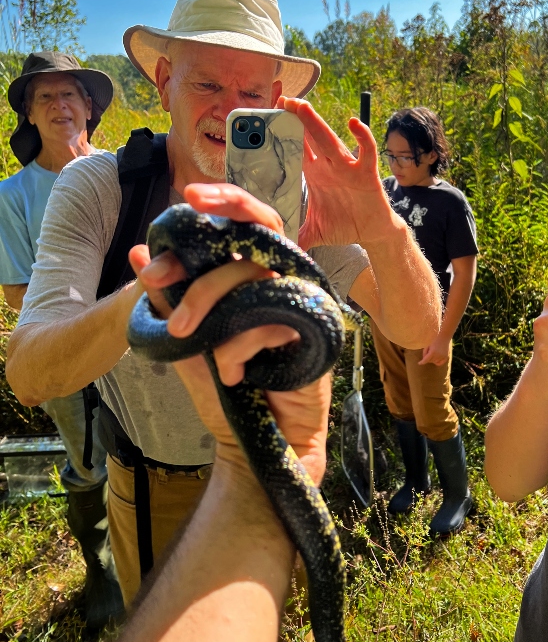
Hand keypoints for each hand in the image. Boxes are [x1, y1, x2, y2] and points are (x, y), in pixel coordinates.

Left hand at [128, 183, 329, 484]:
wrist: (259, 445)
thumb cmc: (227, 394)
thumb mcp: (185, 342)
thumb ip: (167, 300)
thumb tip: (139, 254)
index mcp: (255, 278)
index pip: (249, 223)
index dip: (226, 201)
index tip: (189, 196)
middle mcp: (281, 283)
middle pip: (250, 243)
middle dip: (197, 263)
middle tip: (156, 280)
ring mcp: (300, 305)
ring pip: (253, 278)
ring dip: (209, 304)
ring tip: (184, 337)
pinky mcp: (313, 331)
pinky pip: (267, 319)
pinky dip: (239, 347)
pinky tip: (232, 375)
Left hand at [277, 96, 397, 248]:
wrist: (372, 232)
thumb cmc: (344, 226)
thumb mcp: (314, 232)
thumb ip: (294, 237)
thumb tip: (275, 248)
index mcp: (314, 174)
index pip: (295, 148)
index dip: (282, 132)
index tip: (266, 116)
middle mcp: (329, 166)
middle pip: (309, 137)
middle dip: (295, 118)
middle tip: (281, 100)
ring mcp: (348, 167)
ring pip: (330, 140)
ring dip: (316, 123)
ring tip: (301, 106)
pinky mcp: (367, 173)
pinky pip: (366, 151)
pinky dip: (362, 137)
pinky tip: (353, 124)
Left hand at [419, 334, 450, 365]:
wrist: (444, 339)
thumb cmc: (435, 341)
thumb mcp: (428, 346)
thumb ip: (425, 353)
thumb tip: (424, 359)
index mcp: (432, 352)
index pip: (426, 360)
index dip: (422, 362)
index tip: (419, 363)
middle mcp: (437, 356)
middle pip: (430, 361)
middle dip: (428, 358)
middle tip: (429, 353)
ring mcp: (442, 357)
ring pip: (434, 362)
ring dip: (432, 360)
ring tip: (433, 354)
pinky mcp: (446, 357)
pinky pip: (440, 363)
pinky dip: (437, 362)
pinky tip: (436, 359)